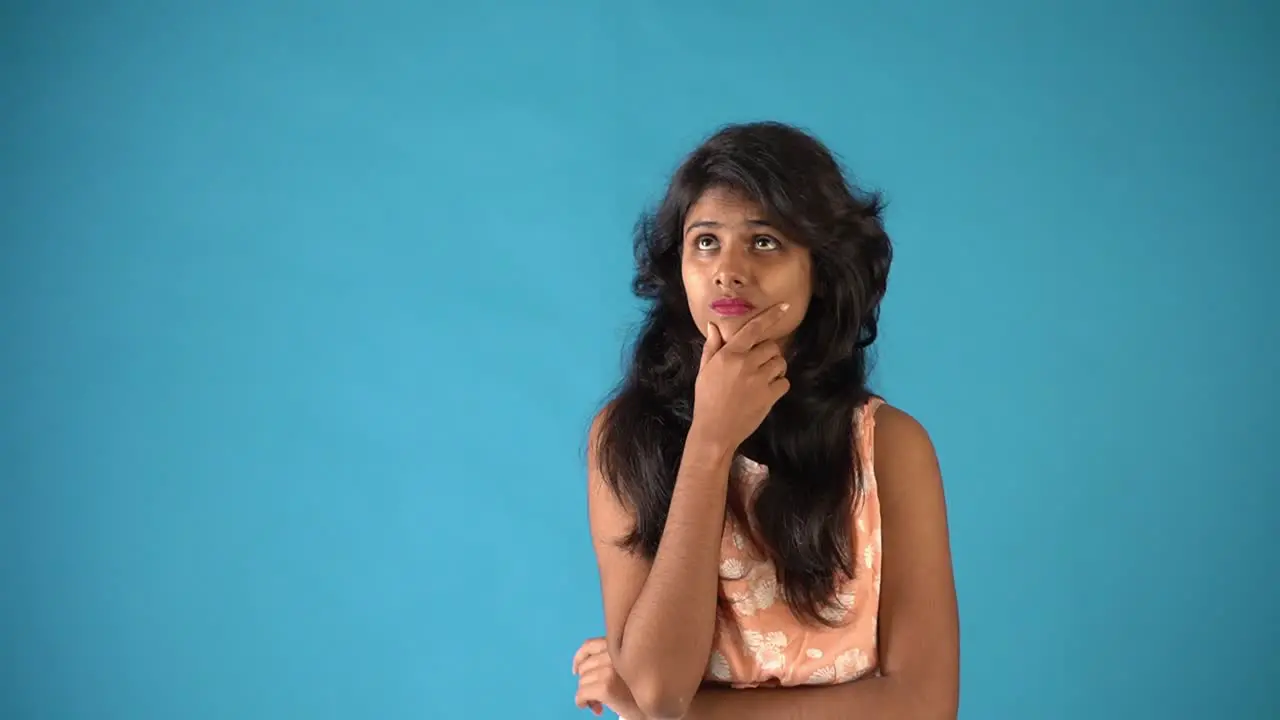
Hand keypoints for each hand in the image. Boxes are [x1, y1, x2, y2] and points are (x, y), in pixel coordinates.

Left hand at [573, 637, 645, 718]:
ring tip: (599, 702)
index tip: (576, 670)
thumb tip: (581, 668)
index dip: (579, 658)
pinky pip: (581, 694)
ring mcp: (609, 670)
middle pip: (584, 666)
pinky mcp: (606, 687)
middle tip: (597, 694)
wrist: (656, 709)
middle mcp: (614, 654)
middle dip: (586, 681)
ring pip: (582, 681)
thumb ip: (612, 659)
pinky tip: (592, 707)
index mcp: (620, 645)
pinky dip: (582, 702)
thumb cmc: (642, 688)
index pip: (589, 645)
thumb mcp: (629, 665)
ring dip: (586, 693)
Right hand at [690, 303, 791, 451]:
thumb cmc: (706, 399)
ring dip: (775, 367)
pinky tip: (767, 390)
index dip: (771, 316)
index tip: (784, 306)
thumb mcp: (704, 371)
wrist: (715, 431)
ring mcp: (760, 380)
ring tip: (763, 377)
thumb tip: (714, 326)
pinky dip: (779, 384)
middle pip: (771, 346)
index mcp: (729, 355)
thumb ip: (712, 347)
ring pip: (780, 363)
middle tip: (758, 363)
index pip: (753, 329)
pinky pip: (784, 382)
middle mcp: (746, 364)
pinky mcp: (770, 396)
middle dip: (768, 352)